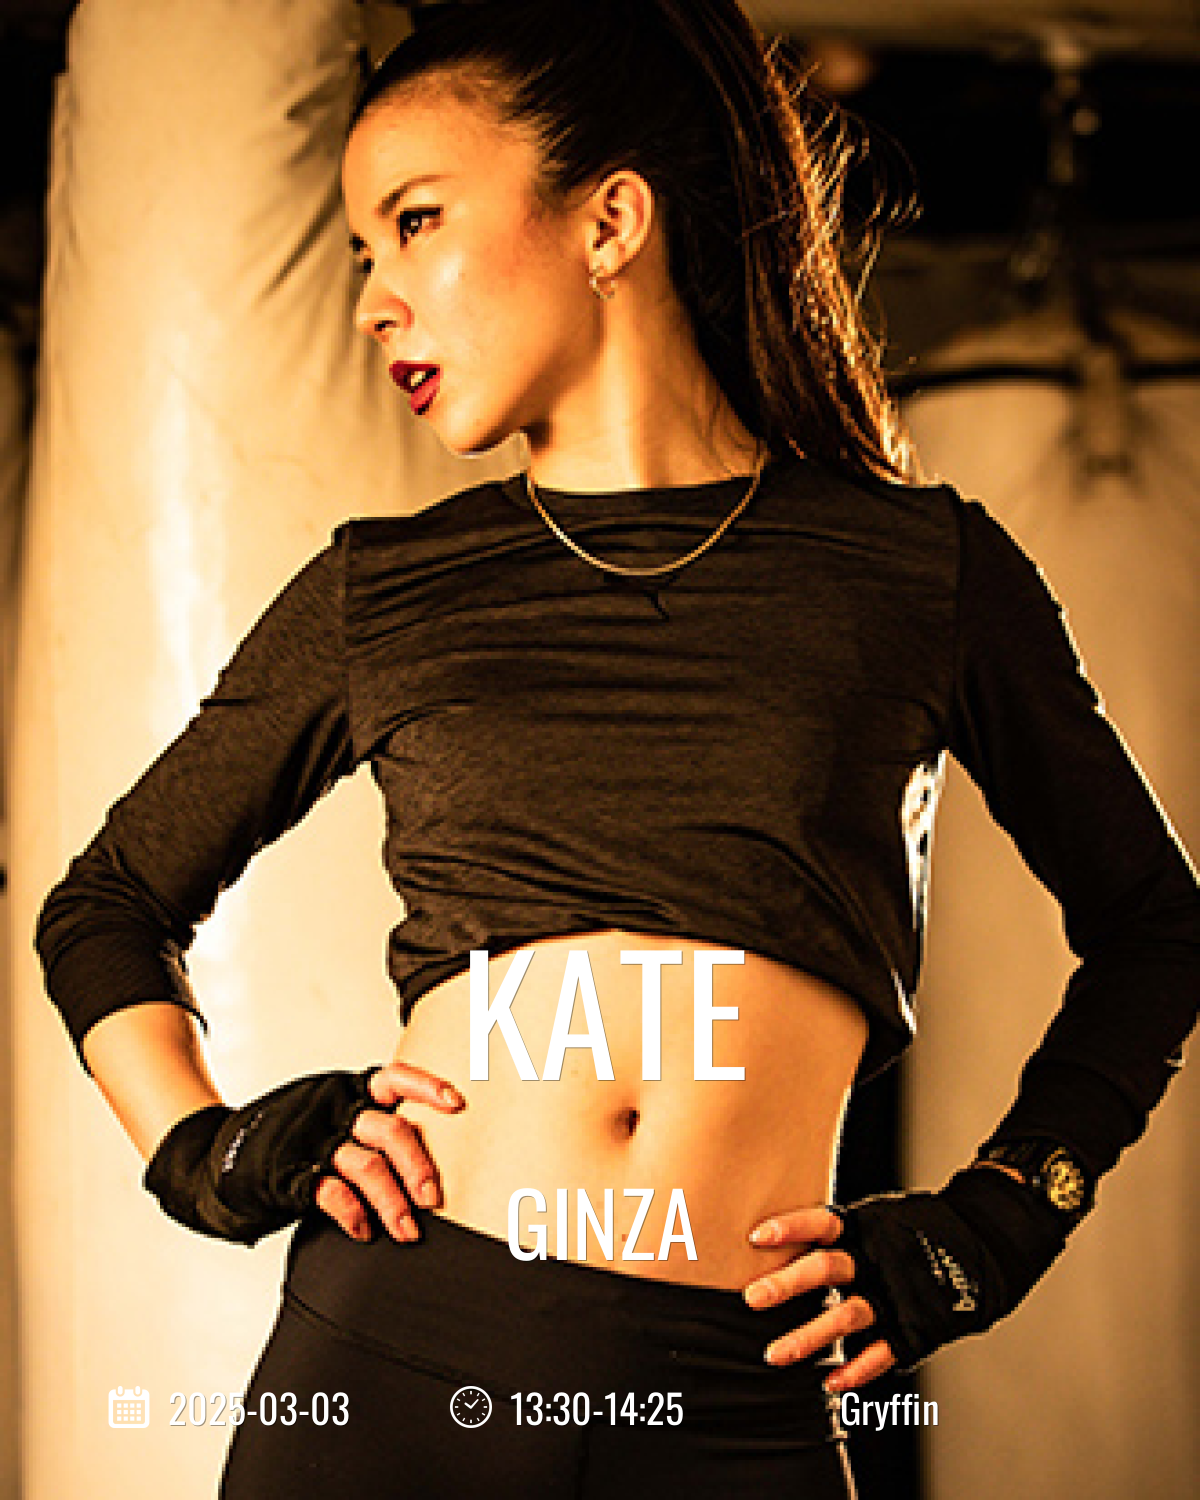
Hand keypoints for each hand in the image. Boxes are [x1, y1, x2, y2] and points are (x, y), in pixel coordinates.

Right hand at [144, 1064, 464, 1246]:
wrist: (213, 1160)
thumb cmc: (291, 1141)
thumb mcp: (329, 1118)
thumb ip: (368, 1128)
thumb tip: (426, 1160)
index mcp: (348, 1091)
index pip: (394, 1077)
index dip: (427, 1087)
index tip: (457, 1103)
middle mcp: (334, 1112)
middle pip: (390, 1130)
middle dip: (418, 1166)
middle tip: (433, 1198)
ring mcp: (312, 1142)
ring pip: (366, 1165)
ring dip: (392, 1202)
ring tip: (407, 1232)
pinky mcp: (289, 1174)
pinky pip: (330, 1193)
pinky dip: (353, 1214)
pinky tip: (363, 1231)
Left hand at [745, 1169, 1074, 1386]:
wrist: (988, 1241)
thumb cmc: (919, 1228)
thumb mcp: (881, 1215)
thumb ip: (842, 1231)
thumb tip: (779, 1236)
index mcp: (867, 1226)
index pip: (823, 1222)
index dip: (790, 1228)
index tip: (755, 1236)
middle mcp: (878, 1259)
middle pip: (828, 1269)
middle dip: (786, 1284)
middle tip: (750, 1298)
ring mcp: (897, 1294)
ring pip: (847, 1316)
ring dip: (807, 1337)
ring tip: (773, 1355)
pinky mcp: (916, 1327)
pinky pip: (883, 1352)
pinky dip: (856, 1369)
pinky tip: (830, 1382)